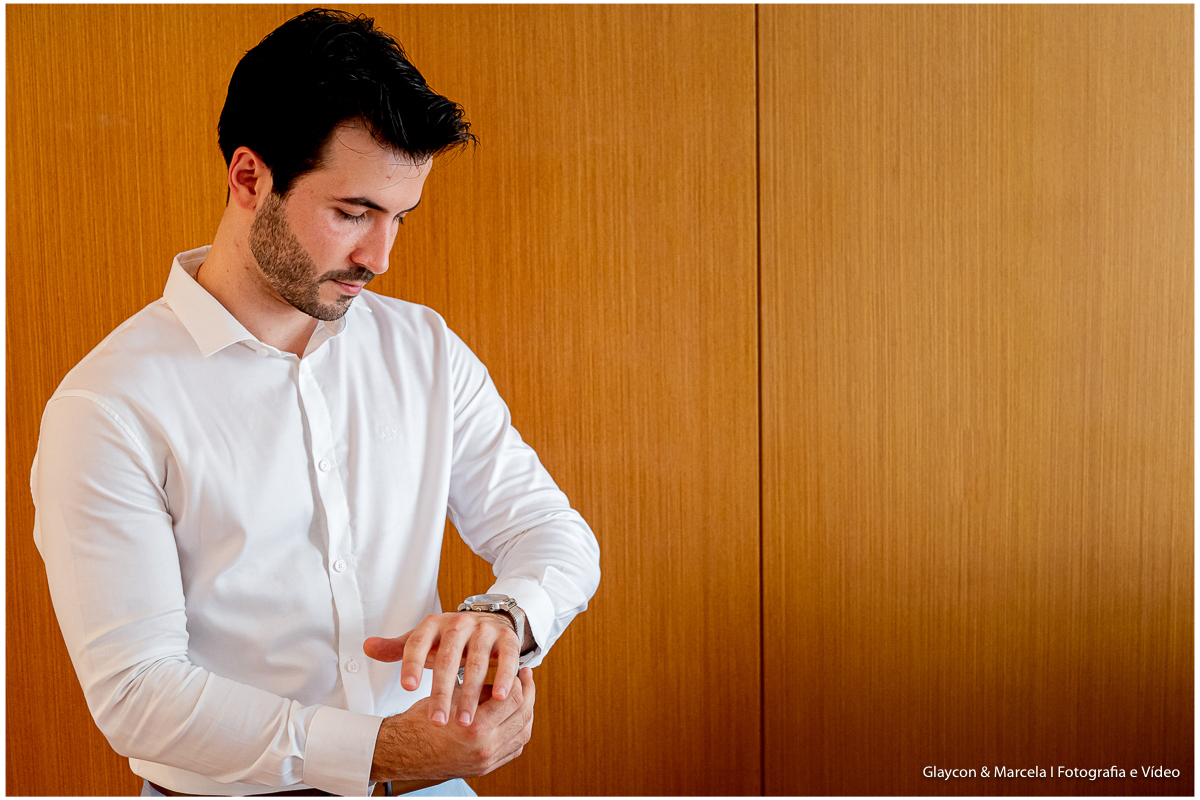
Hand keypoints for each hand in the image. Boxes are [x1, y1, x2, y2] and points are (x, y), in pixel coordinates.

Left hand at [364, 612, 521, 726]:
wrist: (490, 620)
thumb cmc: (452, 639)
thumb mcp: (424, 641)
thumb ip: (398, 648)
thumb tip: (368, 647)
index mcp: (434, 624)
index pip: (418, 643)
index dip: (412, 664)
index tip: (407, 688)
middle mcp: (459, 623)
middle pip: (447, 658)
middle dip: (442, 692)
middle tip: (437, 722)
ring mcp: (484, 630)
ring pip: (477, 662)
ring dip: (471, 693)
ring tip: (464, 722)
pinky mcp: (506, 638)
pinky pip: (507, 657)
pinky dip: (504, 676)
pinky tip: (499, 697)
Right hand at [370, 668, 534, 783]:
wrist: (404, 751)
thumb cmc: (422, 721)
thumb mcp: (451, 695)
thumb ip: (481, 688)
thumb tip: (505, 678)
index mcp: (475, 727)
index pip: (512, 697)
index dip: (517, 680)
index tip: (516, 670)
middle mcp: (484, 747)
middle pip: (523, 714)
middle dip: (528, 692)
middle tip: (526, 678)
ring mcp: (487, 760)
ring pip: (524, 732)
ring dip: (527, 710)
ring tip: (524, 695)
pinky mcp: (486, 768)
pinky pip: (515, 747)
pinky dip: (520, 730)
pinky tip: (517, 716)